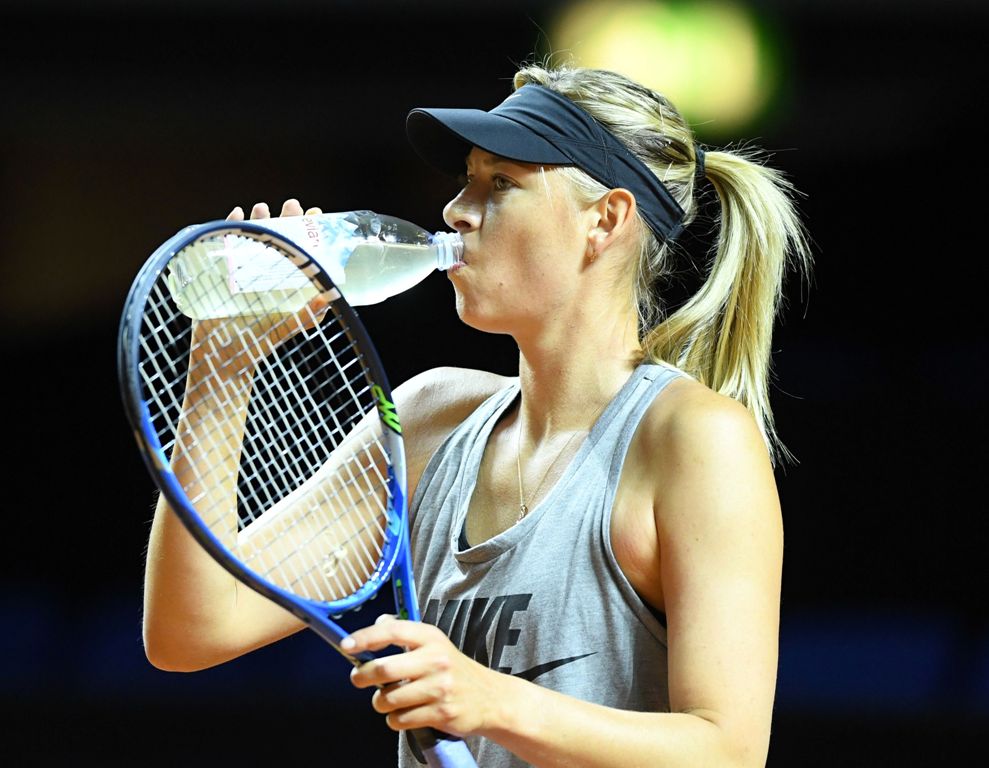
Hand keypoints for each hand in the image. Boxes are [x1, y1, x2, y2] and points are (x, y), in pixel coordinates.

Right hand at [186, 198, 328, 381]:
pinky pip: (223, 242)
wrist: (227, 357)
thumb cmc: (261, 341)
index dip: (308, 229)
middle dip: (284, 217)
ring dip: (257, 218)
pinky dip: (229, 225)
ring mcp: (243, 268)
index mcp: (286, 278)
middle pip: (278, 236)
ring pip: (252, 235)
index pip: (300, 247)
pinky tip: (236, 214)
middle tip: (291, 204)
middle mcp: (267, 269)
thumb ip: (310, 314)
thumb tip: (331, 297)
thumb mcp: (290, 325)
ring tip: (262, 207)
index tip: (315, 213)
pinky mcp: (220, 270)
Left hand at [345, 614, 500, 736]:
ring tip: (390, 699)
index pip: (393, 631)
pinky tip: (406, 713)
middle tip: (358, 678)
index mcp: (431, 637)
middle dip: (363, 676)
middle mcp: (436, 659)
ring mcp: (439, 688)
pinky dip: (395, 719)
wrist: (490, 698)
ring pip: (388, 699)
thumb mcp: (435, 644)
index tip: (346, 645)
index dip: (366, 637)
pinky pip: (399, 720)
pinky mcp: (440, 713)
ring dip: (380, 702)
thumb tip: (378, 621)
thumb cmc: (454, 669)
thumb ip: (406, 634)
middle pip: (384, 669)